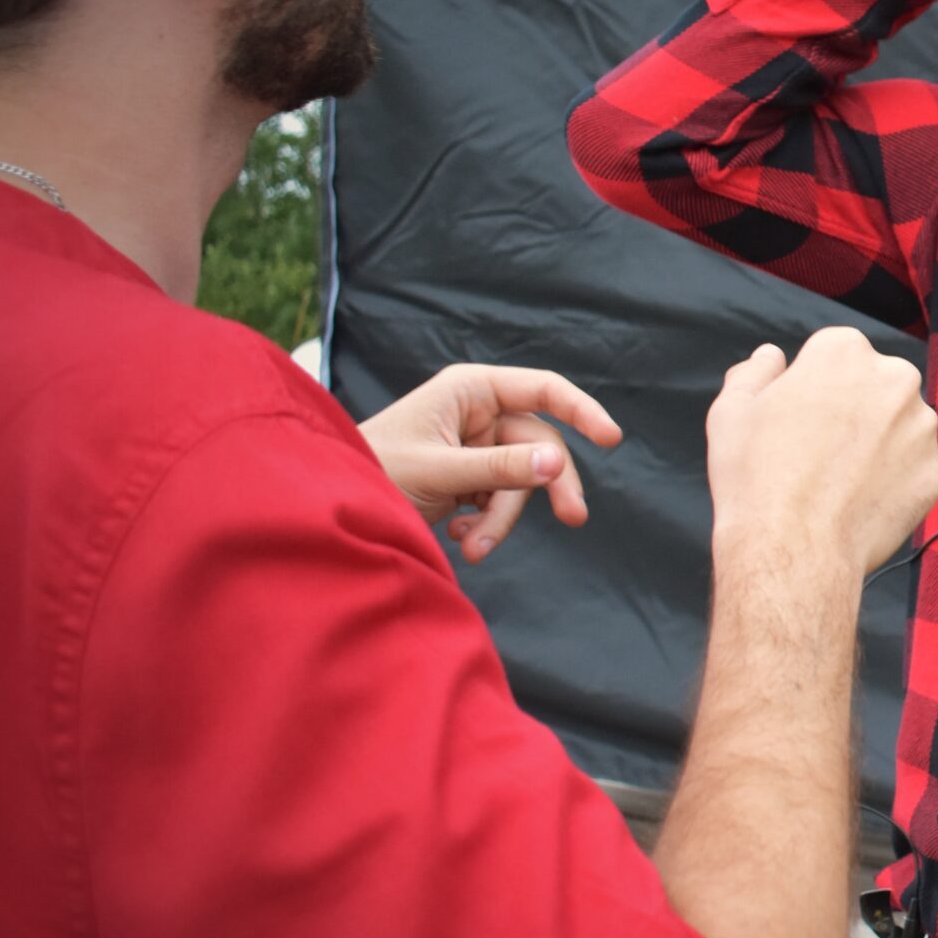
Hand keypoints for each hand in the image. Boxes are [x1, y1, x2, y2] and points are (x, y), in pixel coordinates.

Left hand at [358, 364, 622, 562]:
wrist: (326, 507)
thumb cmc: (370, 470)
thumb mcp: (438, 471)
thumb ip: (500, 469)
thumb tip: (555, 462)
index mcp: (470, 390)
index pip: (543, 390)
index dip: (581, 410)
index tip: (611, 439)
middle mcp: (477, 413)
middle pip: (538, 445)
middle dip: (542, 486)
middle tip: (573, 519)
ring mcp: (474, 447)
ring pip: (519, 481)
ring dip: (500, 519)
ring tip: (472, 547)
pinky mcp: (468, 479)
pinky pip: (499, 500)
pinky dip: (485, 524)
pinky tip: (459, 537)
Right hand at [704, 328, 937, 576]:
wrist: (794, 548)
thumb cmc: (756, 476)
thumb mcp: (732, 411)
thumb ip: (754, 372)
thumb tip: (771, 355)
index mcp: (845, 351)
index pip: (834, 356)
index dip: (811, 388)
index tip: (796, 419)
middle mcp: (895, 378)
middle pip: (873, 386)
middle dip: (853, 409)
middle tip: (818, 451)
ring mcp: (921, 427)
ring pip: (898, 427)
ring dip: (877, 444)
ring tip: (837, 480)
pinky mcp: (934, 472)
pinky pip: (912, 470)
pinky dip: (892, 482)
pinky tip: (858, 502)